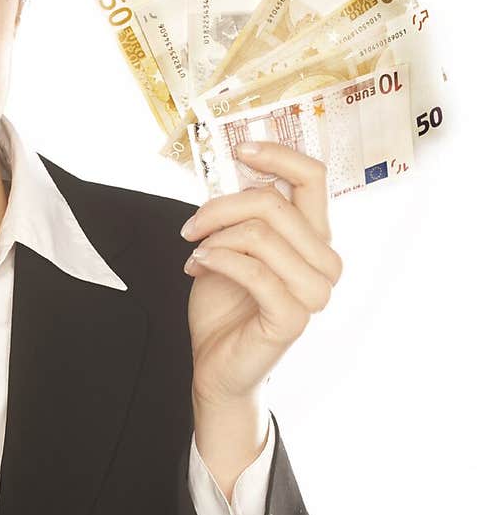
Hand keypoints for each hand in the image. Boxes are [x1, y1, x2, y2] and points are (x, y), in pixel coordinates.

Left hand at [179, 142, 342, 409]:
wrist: (217, 364)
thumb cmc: (226, 305)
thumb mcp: (232, 245)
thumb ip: (244, 213)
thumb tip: (236, 171)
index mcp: (314, 238)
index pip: (313, 177)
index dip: (278, 154)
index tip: (239, 149)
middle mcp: (324, 262)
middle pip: (274, 203)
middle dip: (221, 208)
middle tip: (191, 227)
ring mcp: (314, 292)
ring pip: (261, 234)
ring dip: (216, 238)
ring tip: (197, 254)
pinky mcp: (293, 317)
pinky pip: (253, 270)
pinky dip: (218, 260)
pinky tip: (199, 266)